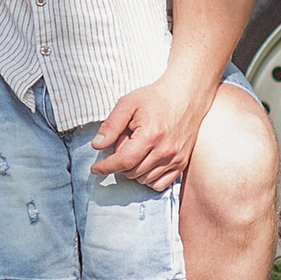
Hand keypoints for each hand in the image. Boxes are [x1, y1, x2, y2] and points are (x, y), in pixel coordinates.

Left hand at [89, 70, 218, 190]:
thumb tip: (97, 145)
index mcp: (150, 135)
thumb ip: (111, 125)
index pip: (124, 161)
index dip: (106, 167)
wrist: (185, 96)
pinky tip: (144, 163)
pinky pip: (161, 184)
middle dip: (120, 162)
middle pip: (132, 172)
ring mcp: (176, 158)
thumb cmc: (155, 98)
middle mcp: (165, 150)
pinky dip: (148, 178)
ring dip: (133, 170)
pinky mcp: (182, 162)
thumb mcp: (127, 104)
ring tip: (136, 148)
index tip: (95, 169)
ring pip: (145, 179)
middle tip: (124, 142)